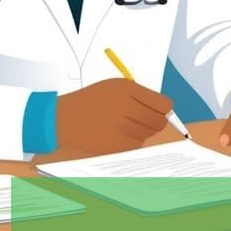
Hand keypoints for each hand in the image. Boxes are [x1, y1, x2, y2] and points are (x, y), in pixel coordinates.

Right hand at [57, 78, 171, 153]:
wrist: (64, 118)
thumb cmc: (91, 100)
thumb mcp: (114, 86)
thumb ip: (139, 94)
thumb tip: (164, 107)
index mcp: (127, 90)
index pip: (162, 104)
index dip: (165, 108)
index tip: (164, 110)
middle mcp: (125, 107)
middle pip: (158, 121)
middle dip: (159, 121)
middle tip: (152, 120)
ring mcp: (120, 127)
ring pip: (148, 134)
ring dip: (144, 131)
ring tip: (130, 124)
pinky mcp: (115, 144)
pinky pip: (136, 144)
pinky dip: (133, 140)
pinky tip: (122, 133)